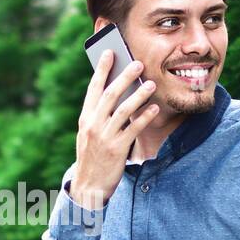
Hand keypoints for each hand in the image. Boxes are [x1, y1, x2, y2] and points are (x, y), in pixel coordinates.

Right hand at [71, 49, 160, 208]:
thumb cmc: (91, 156)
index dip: (102, 70)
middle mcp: (93, 125)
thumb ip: (98, 116)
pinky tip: (154, 110)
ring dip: (139, 95)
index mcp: (85, 118)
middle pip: (110, 95)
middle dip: (124, 77)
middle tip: (138, 63)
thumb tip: (115, 94)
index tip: (110, 52)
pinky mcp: (117, 149)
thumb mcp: (88, 134)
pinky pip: (133, 129)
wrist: (87, 186)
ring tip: (151, 84)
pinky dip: (144, 118)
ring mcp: (104, 137)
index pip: (93, 89)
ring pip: (124, 110)